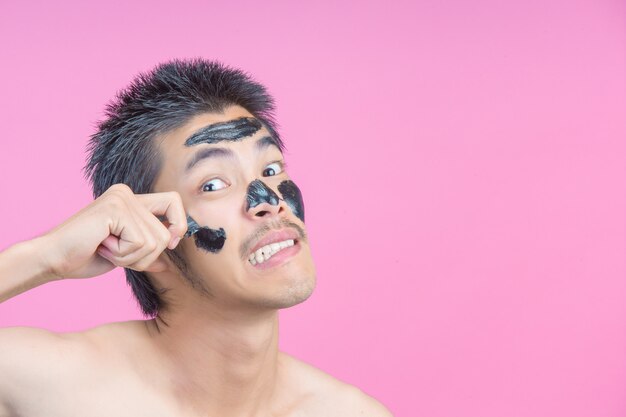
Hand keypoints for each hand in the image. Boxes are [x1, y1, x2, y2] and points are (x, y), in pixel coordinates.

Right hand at [41, 184, 186, 279]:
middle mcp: (127, 193)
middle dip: (145, 256)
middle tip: (116, 252)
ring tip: (107, 248)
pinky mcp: (115, 209)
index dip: (178, 225)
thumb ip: (145, 253)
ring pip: (155, 241)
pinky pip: (139, 243)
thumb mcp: (124, 255)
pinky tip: (102, 245)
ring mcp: (121, 198)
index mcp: (131, 199)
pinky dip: (122, 255)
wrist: (53, 259)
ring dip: (131, 257)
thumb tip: (167, 264)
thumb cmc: (84, 256)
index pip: (174, 202)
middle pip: (165, 233)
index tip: (170, 244)